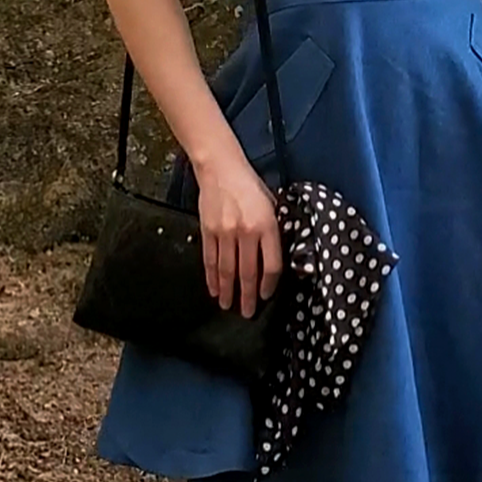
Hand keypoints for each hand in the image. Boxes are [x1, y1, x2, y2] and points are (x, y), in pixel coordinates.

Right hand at [194, 154, 282, 317]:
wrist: (221, 169)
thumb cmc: (250, 186)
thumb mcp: (272, 205)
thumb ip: (274, 231)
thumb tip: (274, 258)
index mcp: (267, 225)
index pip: (271, 264)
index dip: (269, 285)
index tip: (267, 296)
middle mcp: (246, 231)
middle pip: (248, 272)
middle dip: (248, 296)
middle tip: (248, 313)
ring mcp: (224, 233)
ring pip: (227, 270)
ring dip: (227, 291)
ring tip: (228, 306)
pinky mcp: (207, 231)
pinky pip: (210, 260)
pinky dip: (211, 277)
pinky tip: (213, 288)